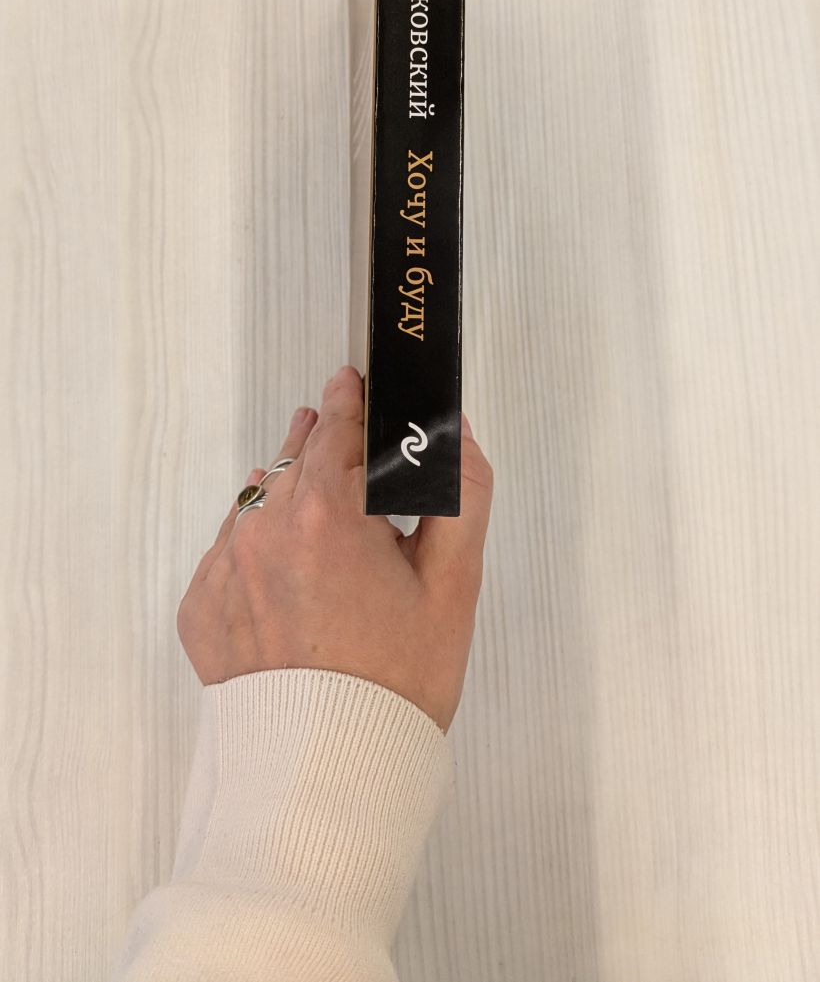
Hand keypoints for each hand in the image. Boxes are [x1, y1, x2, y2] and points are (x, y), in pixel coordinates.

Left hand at [176, 365, 493, 734]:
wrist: (328, 775)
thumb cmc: (395, 684)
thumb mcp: (452, 585)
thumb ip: (461, 493)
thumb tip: (456, 435)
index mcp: (325, 514)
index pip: (336, 427)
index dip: (351, 400)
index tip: (354, 379)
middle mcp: (262, 531)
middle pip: (293, 462)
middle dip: (321, 446)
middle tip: (343, 442)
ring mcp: (223, 571)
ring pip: (259, 506)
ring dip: (289, 502)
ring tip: (325, 526)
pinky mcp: (199, 611)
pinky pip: (230, 557)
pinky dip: (259, 555)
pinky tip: (293, 582)